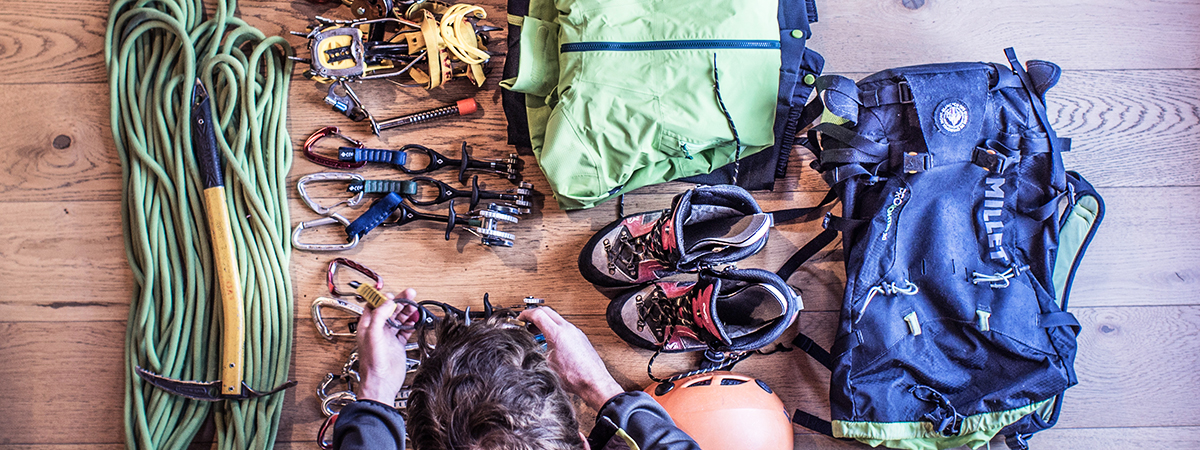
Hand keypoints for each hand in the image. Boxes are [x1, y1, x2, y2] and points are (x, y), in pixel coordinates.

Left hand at [356, 288, 418, 404]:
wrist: (382, 382)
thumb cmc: (372, 364)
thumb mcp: (373, 335)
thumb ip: (379, 316)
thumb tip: (388, 302)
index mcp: (367, 327)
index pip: (374, 306)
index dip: (382, 298)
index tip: (392, 292)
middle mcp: (378, 331)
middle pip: (389, 310)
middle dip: (399, 301)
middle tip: (409, 294)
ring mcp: (388, 338)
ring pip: (399, 319)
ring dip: (407, 311)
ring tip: (415, 305)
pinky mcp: (397, 345)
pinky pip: (405, 330)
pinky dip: (411, 324)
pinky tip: (416, 319)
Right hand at [518, 307, 623, 409]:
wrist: (594, 382)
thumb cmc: (575, 377)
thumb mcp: (547, 364)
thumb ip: (538, 351)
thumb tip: (531, 348)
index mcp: (558, 333)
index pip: (538, 313)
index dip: (525, 315)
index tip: (520, 319)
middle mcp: (569, 329)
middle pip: (548, 311)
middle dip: (534, 315)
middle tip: (526, 323)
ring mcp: (576, 332)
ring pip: (557, 319)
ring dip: (545, 322)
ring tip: (536, 332)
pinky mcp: (581, 338)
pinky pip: (565, 327)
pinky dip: (554, 328)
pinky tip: (549, 340)